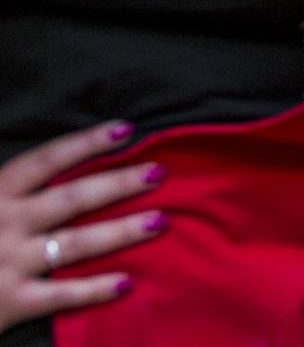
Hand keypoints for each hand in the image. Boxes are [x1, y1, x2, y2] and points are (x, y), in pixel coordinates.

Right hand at [1, 122, 165, 331]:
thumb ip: (12, 187)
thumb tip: (57, 168)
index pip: (46, 160)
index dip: (86, 143)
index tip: (126, 130)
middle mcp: (3, 223)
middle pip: (72, 198)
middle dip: (119, 183)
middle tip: (159, 172)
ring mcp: (7, 262)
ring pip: (76, 243)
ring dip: (122, 231)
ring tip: (160, 221)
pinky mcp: (9, 301)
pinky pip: (61, 294)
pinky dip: (95, 289)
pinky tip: (127, 283)